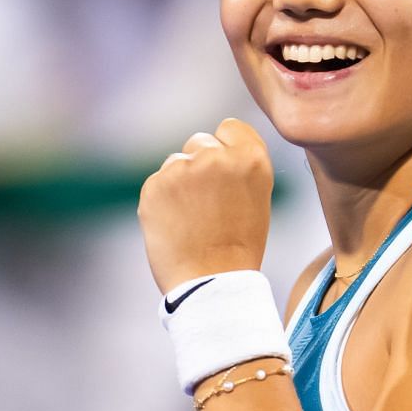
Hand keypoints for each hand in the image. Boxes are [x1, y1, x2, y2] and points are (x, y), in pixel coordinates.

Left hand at [138, 119, 274, 291]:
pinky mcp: (155, 185)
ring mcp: (182, 169)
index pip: (230, 127)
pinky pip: (157, 183)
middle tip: (208, 204)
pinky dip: (162, 201)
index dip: (227, 148)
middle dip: (200, 165)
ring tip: (193, 220)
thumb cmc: (239, 246)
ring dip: (180, 184)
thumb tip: (214, 147)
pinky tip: (176, 225)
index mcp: (251, 158)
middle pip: (199, 141)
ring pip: (175, 162)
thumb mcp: (256, 198)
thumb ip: (237, 166)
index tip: (226, 174)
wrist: (212, 283)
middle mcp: (217, 156)